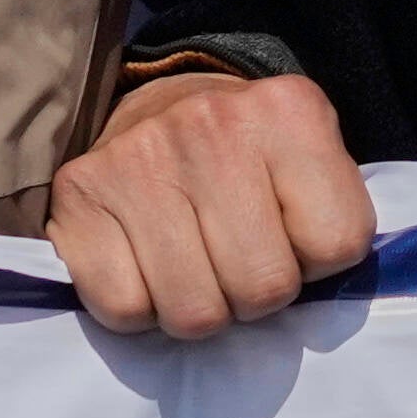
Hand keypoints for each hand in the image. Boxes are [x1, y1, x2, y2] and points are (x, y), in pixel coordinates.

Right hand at [50, 61, 370, 340]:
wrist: (156, 104)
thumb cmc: (247, 156)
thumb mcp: (311, 162)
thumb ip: (331, 220)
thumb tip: (317, 311)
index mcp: (289, 112)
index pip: (338, 244)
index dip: (318, 262)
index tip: (295, 238)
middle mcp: (212, 125)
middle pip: (264, 287)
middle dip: (256, 296)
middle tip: (238, 262)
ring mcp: (138, 156)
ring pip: (194, 312)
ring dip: (200, 308)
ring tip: (195, 268)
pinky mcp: (79, 191)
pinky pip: (125, 309)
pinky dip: (140, 308)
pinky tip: (146, 267)